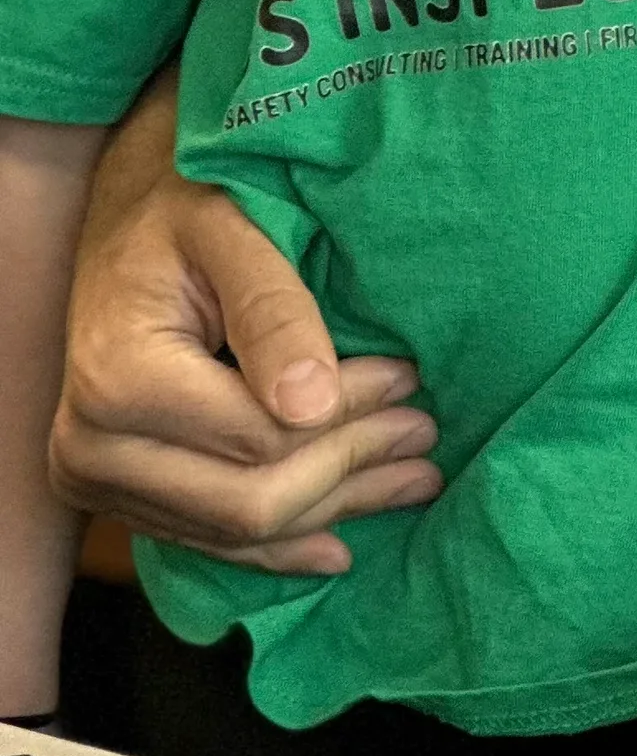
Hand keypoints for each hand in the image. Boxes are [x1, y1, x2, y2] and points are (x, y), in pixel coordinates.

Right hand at [51, 167, 439, 575]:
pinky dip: (280, 543)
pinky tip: (339, 538)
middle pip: (249, 500)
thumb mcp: (227, 227)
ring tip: (411, 478)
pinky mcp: (118, 499)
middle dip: (350, 471)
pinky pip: (208, 542)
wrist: (121, 231)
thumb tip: (315, 403)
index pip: (259, 433)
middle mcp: (92, 449)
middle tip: (426, 435)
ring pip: (236, 533)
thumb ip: (270, 306)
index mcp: (117, 379)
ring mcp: (99, 484)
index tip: (409, 377)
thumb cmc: (179, 212)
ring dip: (332, 511)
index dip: (348, 414)